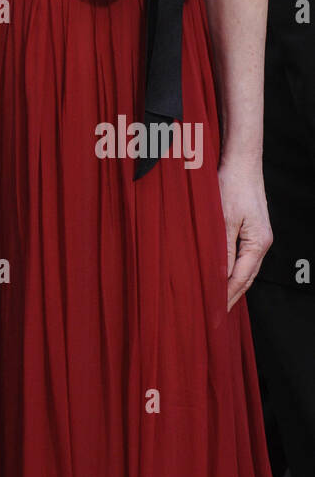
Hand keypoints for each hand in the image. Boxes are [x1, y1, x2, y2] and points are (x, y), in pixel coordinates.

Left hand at [218, 160, 271, 310]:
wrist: (242, 162)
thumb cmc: (232, 186)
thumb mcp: (223, 219)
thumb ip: (223, 249)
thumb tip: (219, 275)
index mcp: (258, 243)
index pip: (241, 277)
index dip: (227, 295)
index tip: (214, 311)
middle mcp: (262, 243)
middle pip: (246, 277)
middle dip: (231, 296)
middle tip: (215, 314)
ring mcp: (259, 237)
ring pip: (245, 268)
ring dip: (232, 284)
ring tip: (218, 301)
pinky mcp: (252, 230)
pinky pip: (243, 257)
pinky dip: (233, 269)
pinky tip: (223, 275)